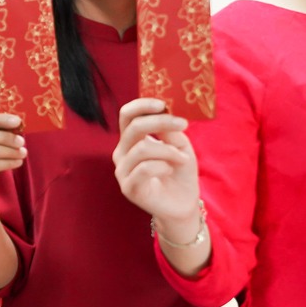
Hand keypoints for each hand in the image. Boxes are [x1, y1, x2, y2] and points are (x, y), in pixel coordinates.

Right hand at [112, 98, 200, 229]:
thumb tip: (165, 111)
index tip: (163, 103)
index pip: (127, 115)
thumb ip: (170, 131)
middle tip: (183, 124)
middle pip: (134, 128)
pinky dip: (163, 165)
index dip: (142, 105)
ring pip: (142, 149)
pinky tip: (170, 169)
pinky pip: (144, 169)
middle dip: (160, 122)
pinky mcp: (128, 187)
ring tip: (183, 158)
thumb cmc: (179, 172)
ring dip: (168, 151)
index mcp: (131, 139)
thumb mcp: (179, 146)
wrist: (182, 204)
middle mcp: (122, 152)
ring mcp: (122, 170)